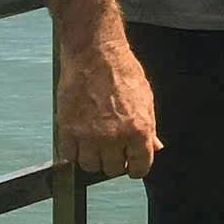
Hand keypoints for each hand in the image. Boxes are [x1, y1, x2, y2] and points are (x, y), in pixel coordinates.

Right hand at [56, 35, 161, 178]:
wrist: (94, 54)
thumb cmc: (122, 72)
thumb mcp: (146, 99)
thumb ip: (149, 127)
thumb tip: (155, 147)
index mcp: (138, 130)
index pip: (140, 167)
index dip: (137, 167)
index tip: (132, 164)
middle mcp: (114, 137)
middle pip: (113, 169)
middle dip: (115, 161)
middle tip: (113, 149)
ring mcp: (89, 135)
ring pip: (90, 166)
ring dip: (93, 158)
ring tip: (95, 144)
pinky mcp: (68, 129)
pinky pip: (70, 155)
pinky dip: (74, 151)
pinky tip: (80, 139)